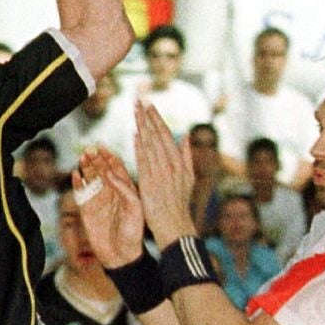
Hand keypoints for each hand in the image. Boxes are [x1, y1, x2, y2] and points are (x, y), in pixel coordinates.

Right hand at [74, 147, 145, 267]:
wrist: (121, 255)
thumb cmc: (133, 233)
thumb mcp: (135, 209)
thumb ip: (124, 189)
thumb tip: (110, 172)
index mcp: (125, 189)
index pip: (116, 167)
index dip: (109, 156)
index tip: (102, 147)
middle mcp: (111, 192)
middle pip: (101, 170)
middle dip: (95, 159)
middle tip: (89, 150)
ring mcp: (98, 200)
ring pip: (90, 178)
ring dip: (86, 167)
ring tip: (82, 157)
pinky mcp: (86, 210)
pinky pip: (80, 193)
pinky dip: (76, 183)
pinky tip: (75, 174)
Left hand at [133, 101, 196, 247]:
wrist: (174, 223)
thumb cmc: (180, 202)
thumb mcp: (189, 177)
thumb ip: (188, 154)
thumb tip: (187, 135)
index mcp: (179, 162)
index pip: (166, 135)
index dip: (157, 119)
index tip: (149, 105)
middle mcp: (169, 165)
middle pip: (156, 136)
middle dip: (147, 117)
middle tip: (138, 101)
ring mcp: (159, 173)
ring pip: (149, 145)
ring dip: (141, 127)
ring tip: (135, 111)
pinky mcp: (149, 182)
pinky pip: (143, 161)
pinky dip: (139, 147)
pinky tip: (134, 134)